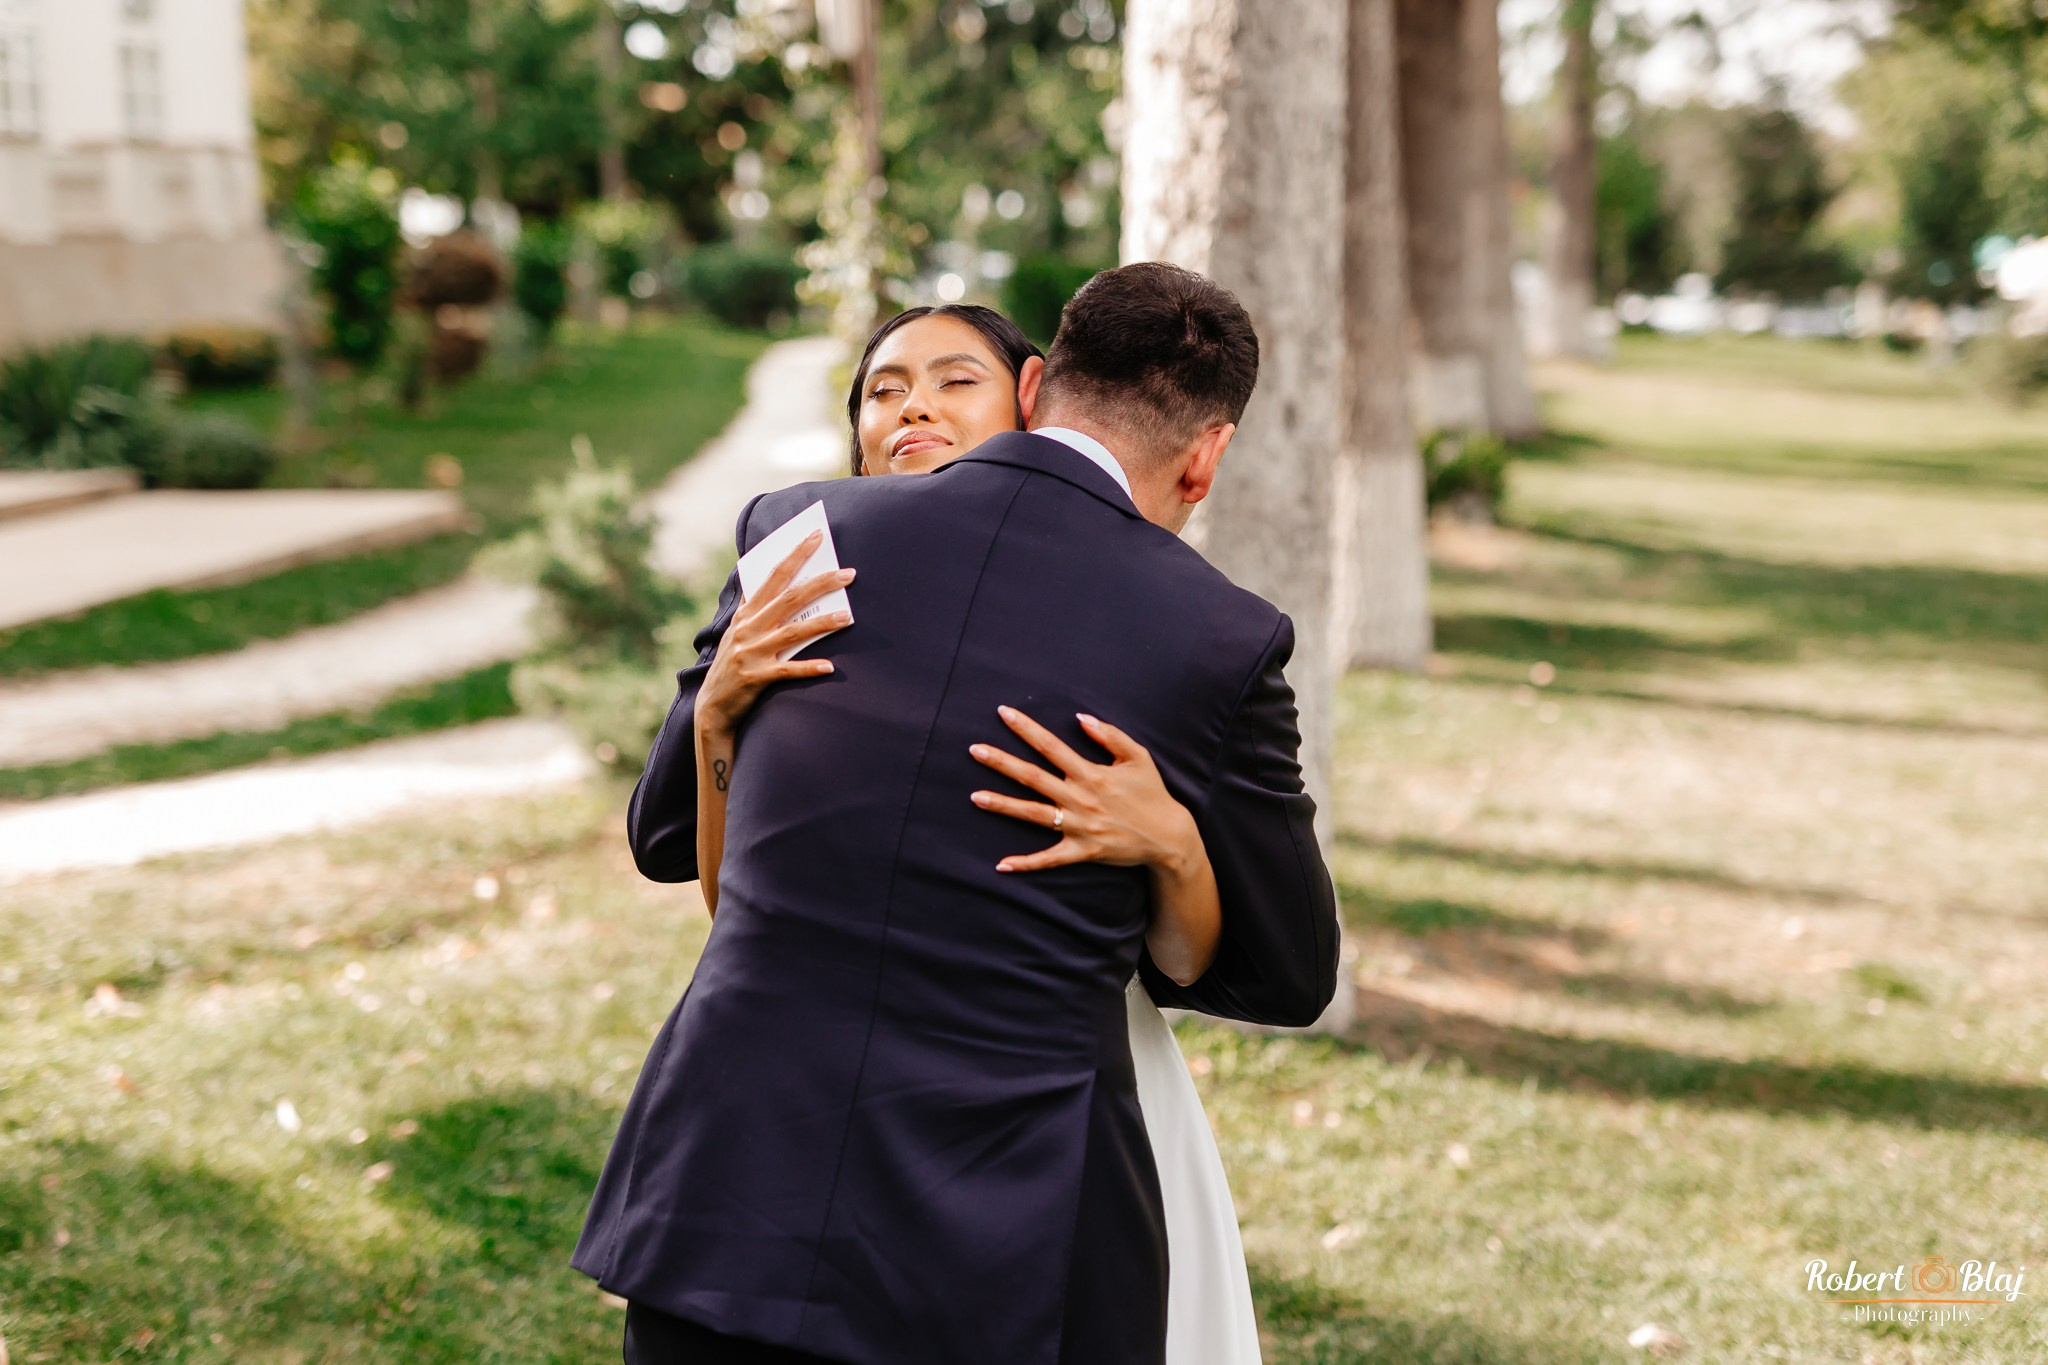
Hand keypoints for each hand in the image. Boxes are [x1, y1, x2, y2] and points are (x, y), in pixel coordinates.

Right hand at [697, 531, 853, 734]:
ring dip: (822, 624)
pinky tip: (830, 667)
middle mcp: (748, 628)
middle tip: (849, 573)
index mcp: (746, 613)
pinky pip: (787, 671)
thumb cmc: (733, 665)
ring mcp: (751, 653)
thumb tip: (774, 581)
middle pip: (790, 598)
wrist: (713, 707)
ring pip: (793, 632)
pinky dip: (808, 668)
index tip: (818, 536)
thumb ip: (756, 609)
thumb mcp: (738, 632)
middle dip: (821, 583)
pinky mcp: (756, 678)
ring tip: (848, 616)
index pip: (774, 575)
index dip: (797, 554)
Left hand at [969, 707, 1200, 874]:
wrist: (1169, 836)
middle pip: (1033, 777)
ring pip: (1034, 814)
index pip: (1051, 745)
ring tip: (975, 797)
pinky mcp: (1082, 851)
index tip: (1003, 713)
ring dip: (1003, 805)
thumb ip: (1109, 735)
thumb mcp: (1138, 756)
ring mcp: (1079, 826)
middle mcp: (1081, 798)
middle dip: (1002, 762)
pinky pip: (1049, 859)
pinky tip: (1001, 865)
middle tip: (974, 750)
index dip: (1026, 728)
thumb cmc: (1152, 793)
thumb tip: (1080, 717)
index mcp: (1091, 773)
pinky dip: (1026, 863)